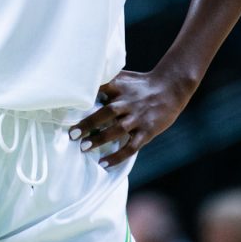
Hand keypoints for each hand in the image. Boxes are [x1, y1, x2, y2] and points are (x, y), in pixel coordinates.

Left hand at [68, 69, 190, 167]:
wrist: (171, 87)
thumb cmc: (141, 83)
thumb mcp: (123, 77)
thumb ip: (105, 81)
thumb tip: (80, 86)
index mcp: (120, 87)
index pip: (100, 90)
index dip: (86, 98)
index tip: (69, 106)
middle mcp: (129, 102)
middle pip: (107, 113)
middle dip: (89, 124)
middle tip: (72, 134)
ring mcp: (138, 117)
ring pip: (118, 130)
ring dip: (100, 139)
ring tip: (83, 148)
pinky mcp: (147, 131)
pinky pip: (132, 146)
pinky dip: (118, 156)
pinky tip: (104, 164)